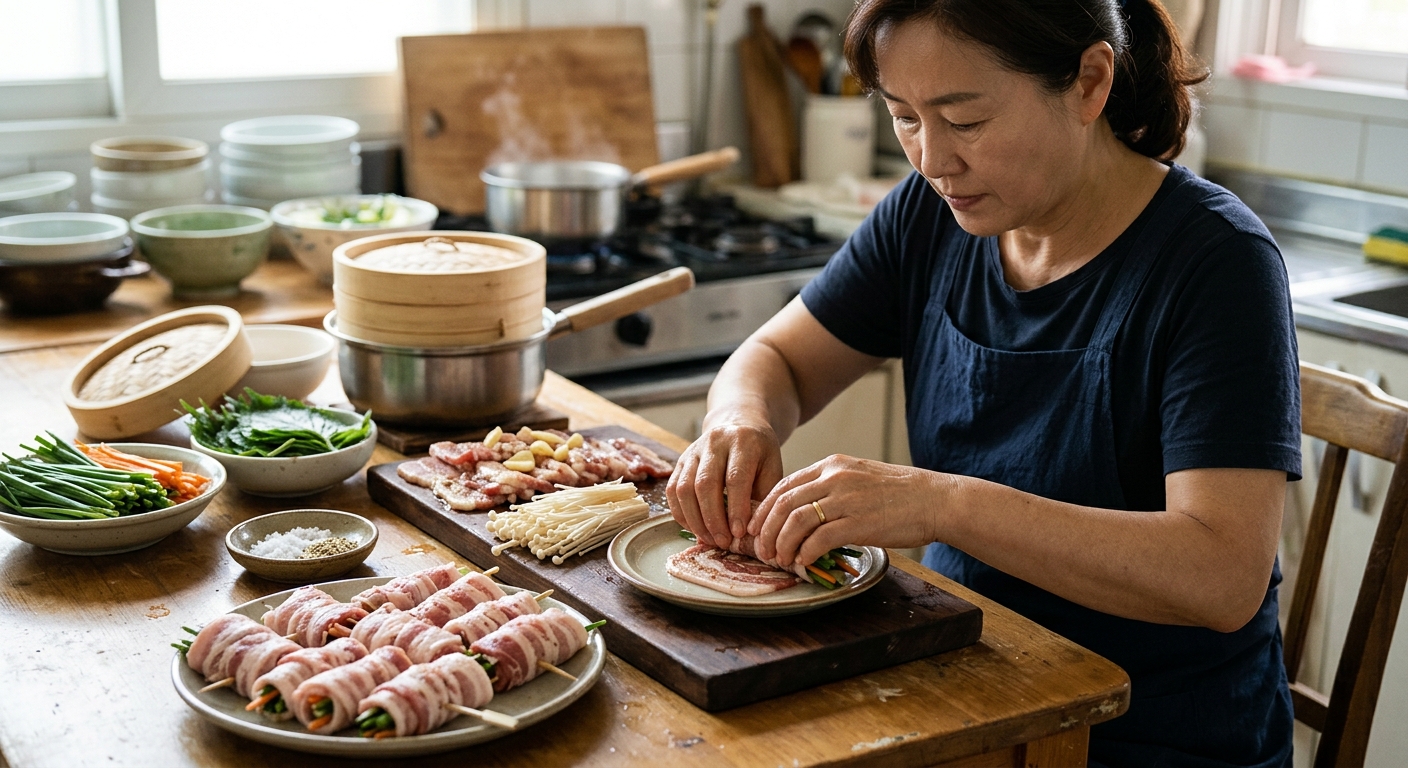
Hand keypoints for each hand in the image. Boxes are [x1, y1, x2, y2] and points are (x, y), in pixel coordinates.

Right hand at [666, 421, 784, 548]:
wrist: (740, 424)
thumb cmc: (759, 453)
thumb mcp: (772, 468)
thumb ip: (763, 496)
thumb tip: (751, 533)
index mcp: (743, 441)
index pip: (735, 478)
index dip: (736, 508)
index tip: (739, 533)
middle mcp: (715, 442)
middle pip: (705, 483)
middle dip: (713, 518)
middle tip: (723, 541)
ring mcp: (693, 450)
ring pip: (685, 488)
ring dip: (695, 519)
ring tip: (709, 539)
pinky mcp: (680, 460)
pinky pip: (673, 490)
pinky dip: (681, 513)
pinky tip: (695, 528)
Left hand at [750, 455, 944, 566]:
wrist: (935, 500)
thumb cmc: (900, 494)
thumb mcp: (859, 477)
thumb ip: (831, 487)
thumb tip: (803, 511)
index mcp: (832, 465)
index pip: (784, 485)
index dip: (764, 508)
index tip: (756, 527)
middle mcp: (835, 477)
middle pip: (783, 503)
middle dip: (766, 530)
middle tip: (761, 550)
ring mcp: (846, 499)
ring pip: (796, 521)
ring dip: (782, 544)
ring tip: (780, 559)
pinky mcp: (858, 522)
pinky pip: (819, 539)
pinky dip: (805, 552)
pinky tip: (803, 561)